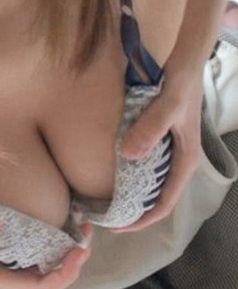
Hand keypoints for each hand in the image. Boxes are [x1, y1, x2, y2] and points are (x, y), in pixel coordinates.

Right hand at [0, 210, 92, 288]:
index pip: (38, 287)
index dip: (63, 274)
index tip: (78, 250)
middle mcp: (4, 267)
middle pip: (48, 274)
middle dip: (72, 258)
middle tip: (87, 231)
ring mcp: (4, 252)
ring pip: (44, 258)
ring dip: (65, 244)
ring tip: (80, 220)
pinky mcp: (3, 235)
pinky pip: (34, 239)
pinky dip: (51, 228)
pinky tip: (58, 208)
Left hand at [111, 71, 203, 232]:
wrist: (185, 61)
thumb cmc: (180, 84)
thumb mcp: (167, 106)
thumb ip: (150, 128)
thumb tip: (128, 155)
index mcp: (185, 162)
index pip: (165, 204)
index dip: (142, 220)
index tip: (116, 227)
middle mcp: (178, 160)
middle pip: (157, 197)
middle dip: (133, 211)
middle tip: (103, 216)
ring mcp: (169, 149)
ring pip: (150, 181)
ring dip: (131, 193)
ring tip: (103, 198)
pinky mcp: (158, 137)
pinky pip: (144, 163)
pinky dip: (128, 171)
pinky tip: (109, 169)